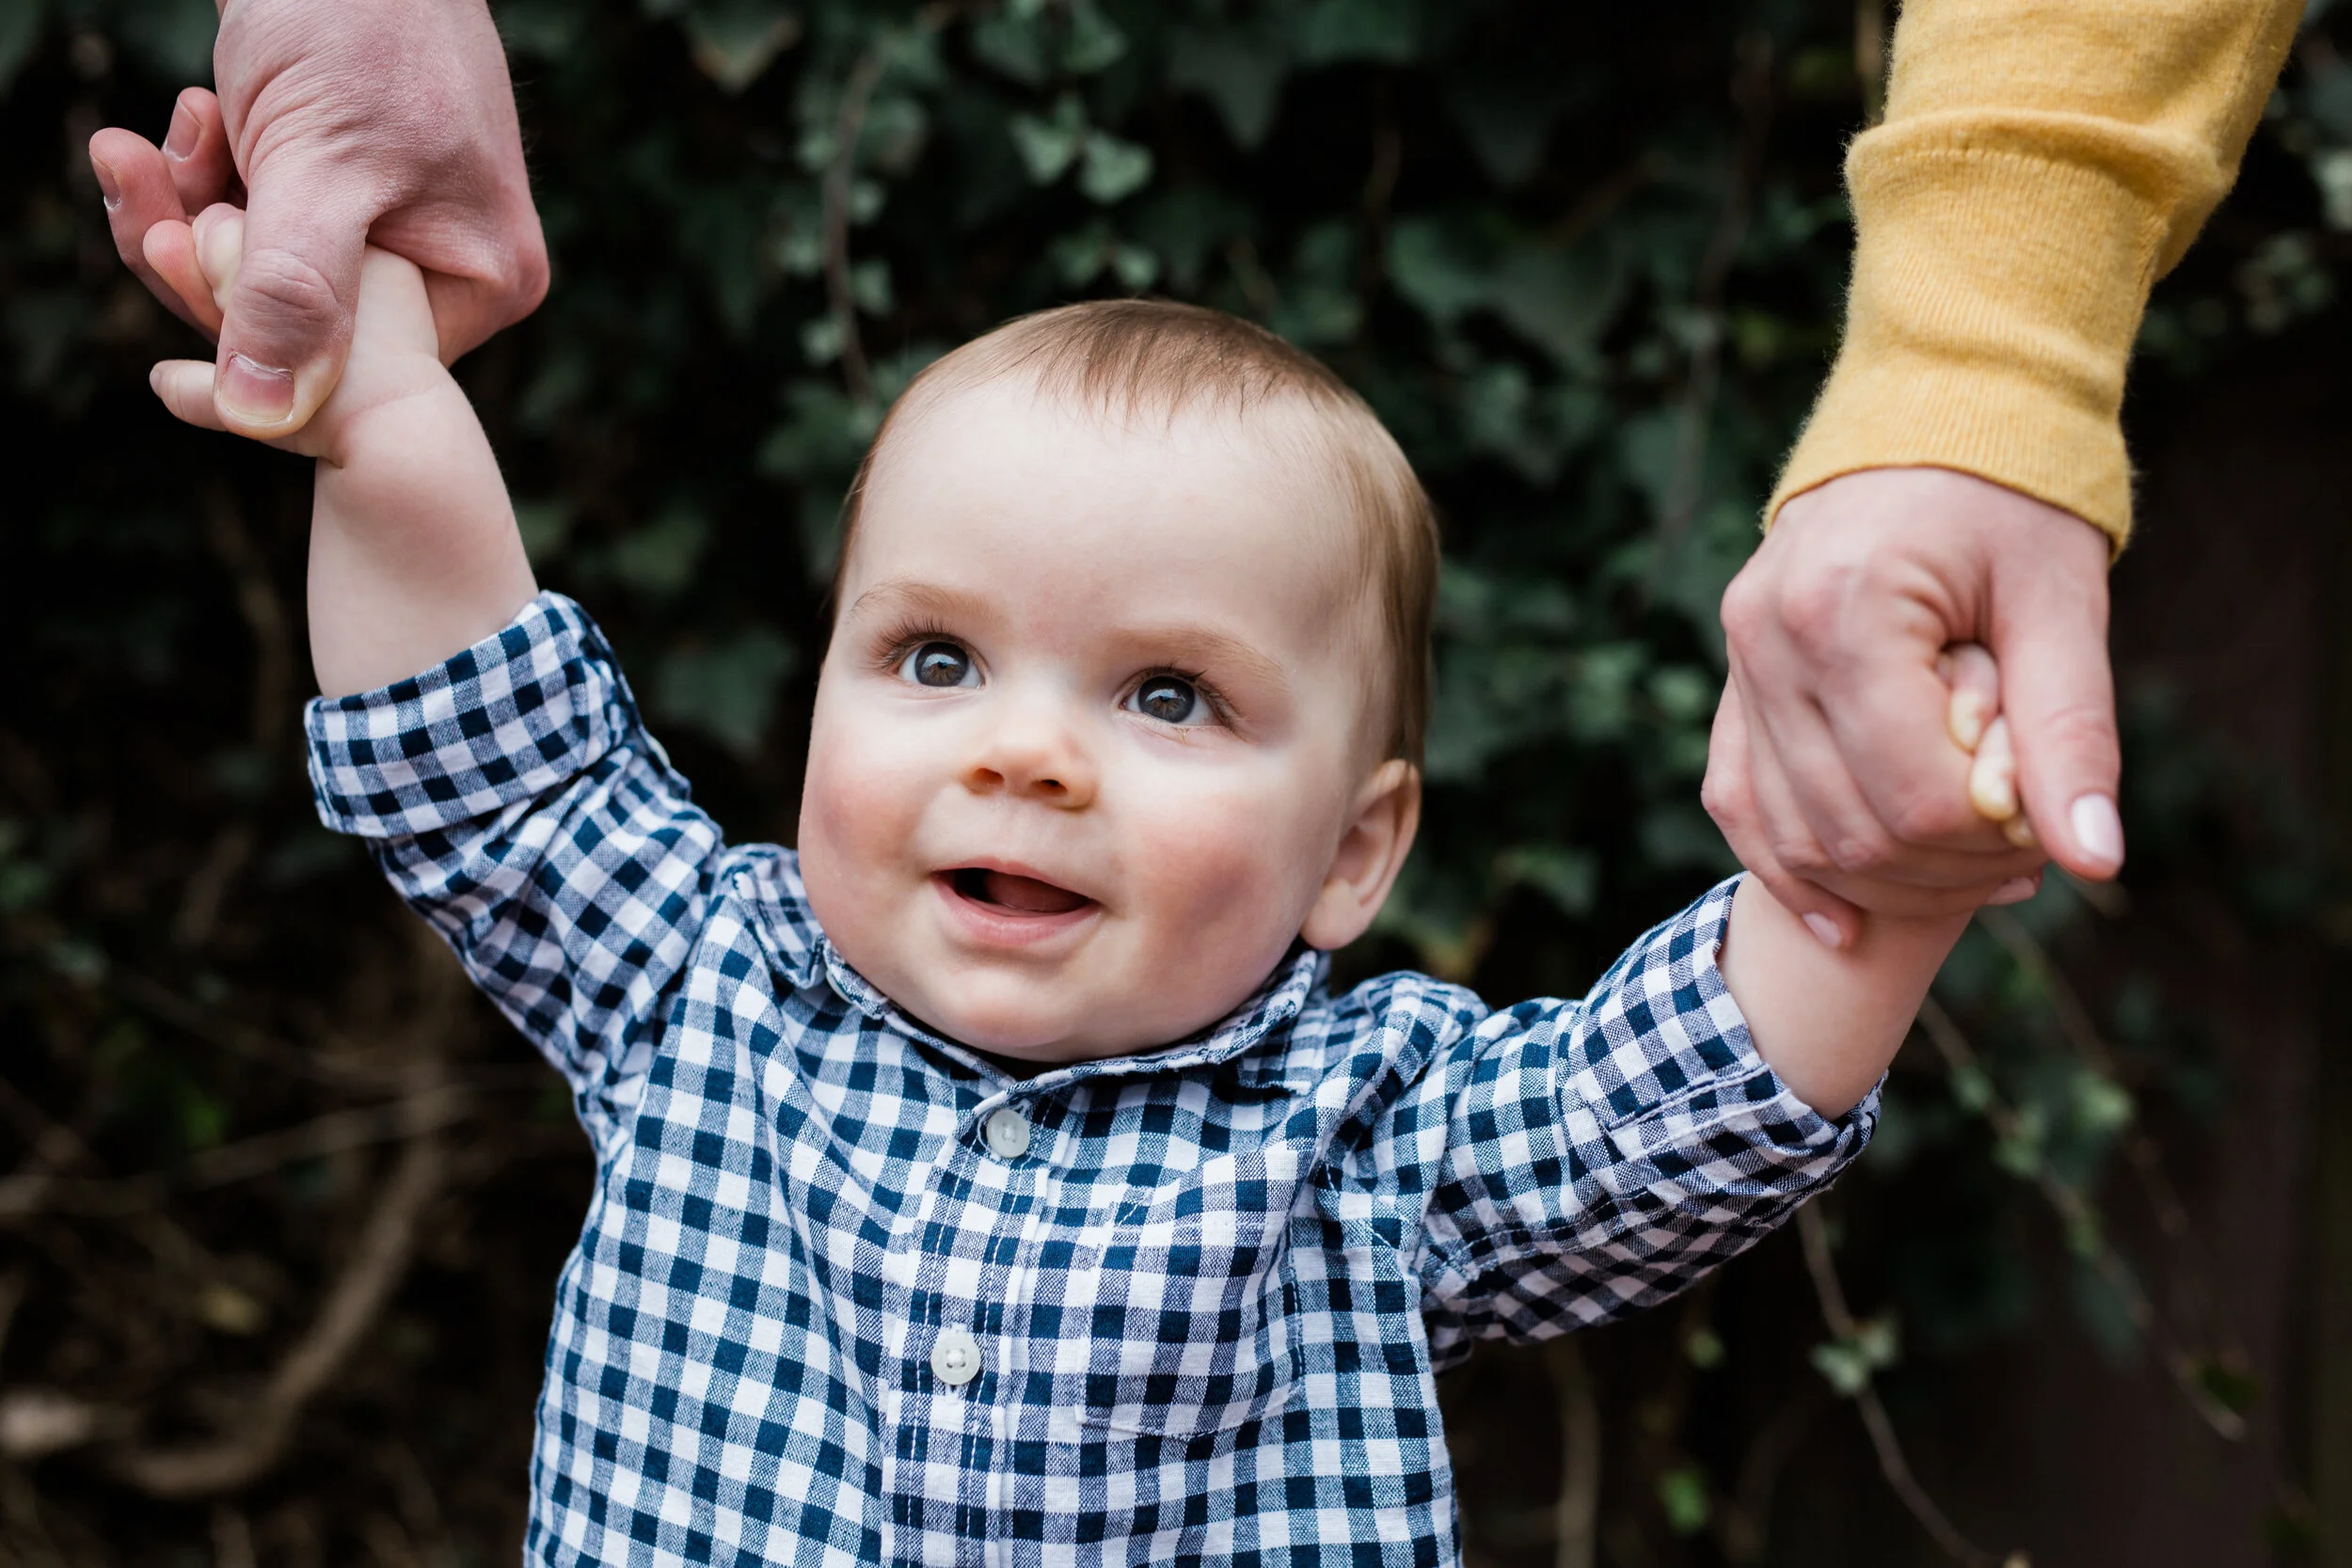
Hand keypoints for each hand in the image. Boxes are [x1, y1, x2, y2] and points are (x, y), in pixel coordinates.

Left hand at [86, 0, 545, 438]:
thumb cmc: (361, 24)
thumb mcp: (322, 170)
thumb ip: (296, 295)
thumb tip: (263, 417)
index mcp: (480, 283)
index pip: (346, 360)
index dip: (242, 319)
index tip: (161, 246)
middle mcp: (452, 266)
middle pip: (300, 317)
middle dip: (200, 252)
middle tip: (127, 170)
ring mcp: (403, 224)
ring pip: (268, 267)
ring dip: (188, 205)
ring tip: (140, 138)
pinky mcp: (352, 182)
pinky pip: (263, 219)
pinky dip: (209, 174)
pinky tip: (189, 117)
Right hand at [1705, 467, 2119, 947]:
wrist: (1936, 405)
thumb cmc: (2013, 496)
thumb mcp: (2061, 605)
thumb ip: (2070, 734)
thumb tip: (2096, 860)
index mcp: (1847, 612)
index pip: (1913, 794)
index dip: (1990, 840)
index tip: (2049, 828)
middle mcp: (1769, 639)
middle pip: (1850, 826)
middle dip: (1943, 870)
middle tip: (2021, 861)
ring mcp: (1739, 657)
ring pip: (1789, 829)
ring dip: (1879, 882)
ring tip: (1965, 875)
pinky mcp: (1733, 673)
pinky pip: (1738, 798)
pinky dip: (1786, 868)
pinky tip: (1841, 919)